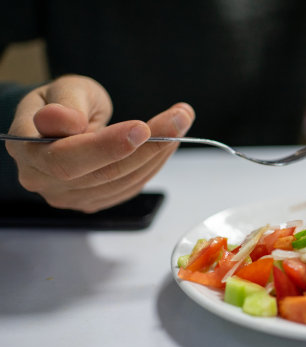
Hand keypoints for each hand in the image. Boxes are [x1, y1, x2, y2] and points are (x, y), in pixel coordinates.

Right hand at [6, 74, 194, 212]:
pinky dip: (155, 163)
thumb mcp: (63, 88)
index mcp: (26, 149)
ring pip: (124, 181)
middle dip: (148, 147)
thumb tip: (65, 121)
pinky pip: (131, 187)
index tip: (142, 128)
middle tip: (179, 119)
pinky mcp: (94, 200)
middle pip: (103, 174)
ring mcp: (70, 196)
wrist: (63, 121)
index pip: (66, 158)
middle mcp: (43, 180)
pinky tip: (169, 140)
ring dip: (160, 153)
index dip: (106, 147)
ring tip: (180, 121)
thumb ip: (65, 104)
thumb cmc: (62, 101)